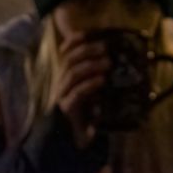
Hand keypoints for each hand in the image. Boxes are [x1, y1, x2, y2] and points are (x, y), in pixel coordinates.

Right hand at [54, 34, 109, 148]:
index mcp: (65, 74)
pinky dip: (90, 84)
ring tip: (107, 63)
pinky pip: (77, 93)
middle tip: (105, 48)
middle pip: (70, 59)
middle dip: (87, 50)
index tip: (89, 33)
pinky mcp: (67, 108)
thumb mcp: (91, 91)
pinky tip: (102, 80)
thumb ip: (96, 78)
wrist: (73, 139)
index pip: (66, 52)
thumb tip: (112, 62)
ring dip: (90, 65)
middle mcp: (61, 81)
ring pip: (72, 73)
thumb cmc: (84, 113)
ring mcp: (62, 94)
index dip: (75, 40)